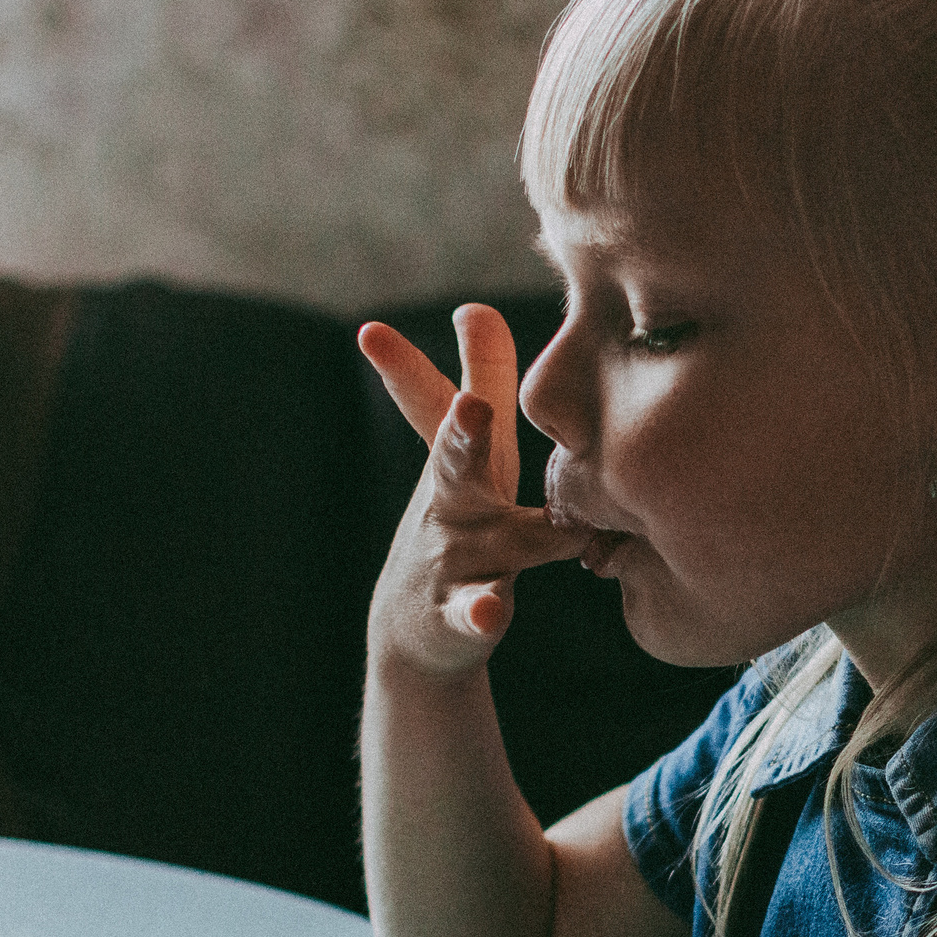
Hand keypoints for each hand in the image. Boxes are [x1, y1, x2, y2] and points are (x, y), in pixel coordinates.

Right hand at [361, 305, 586, 677]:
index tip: (371, 332)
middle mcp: (451, 503)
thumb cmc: (463, 522)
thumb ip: (482, 380)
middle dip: (463, 433)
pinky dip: (482, 612)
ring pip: (496, 540)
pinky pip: (474, 613)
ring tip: (565, 531)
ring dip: (525, 535)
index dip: (402, 368)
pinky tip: (492, 613)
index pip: (431, 407)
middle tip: (473, 408)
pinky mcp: (460, 614)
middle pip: (454, 462)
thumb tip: (477, 305)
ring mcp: (453, 559)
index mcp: (459, 461)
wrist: (418, 630)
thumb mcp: (472, 452)